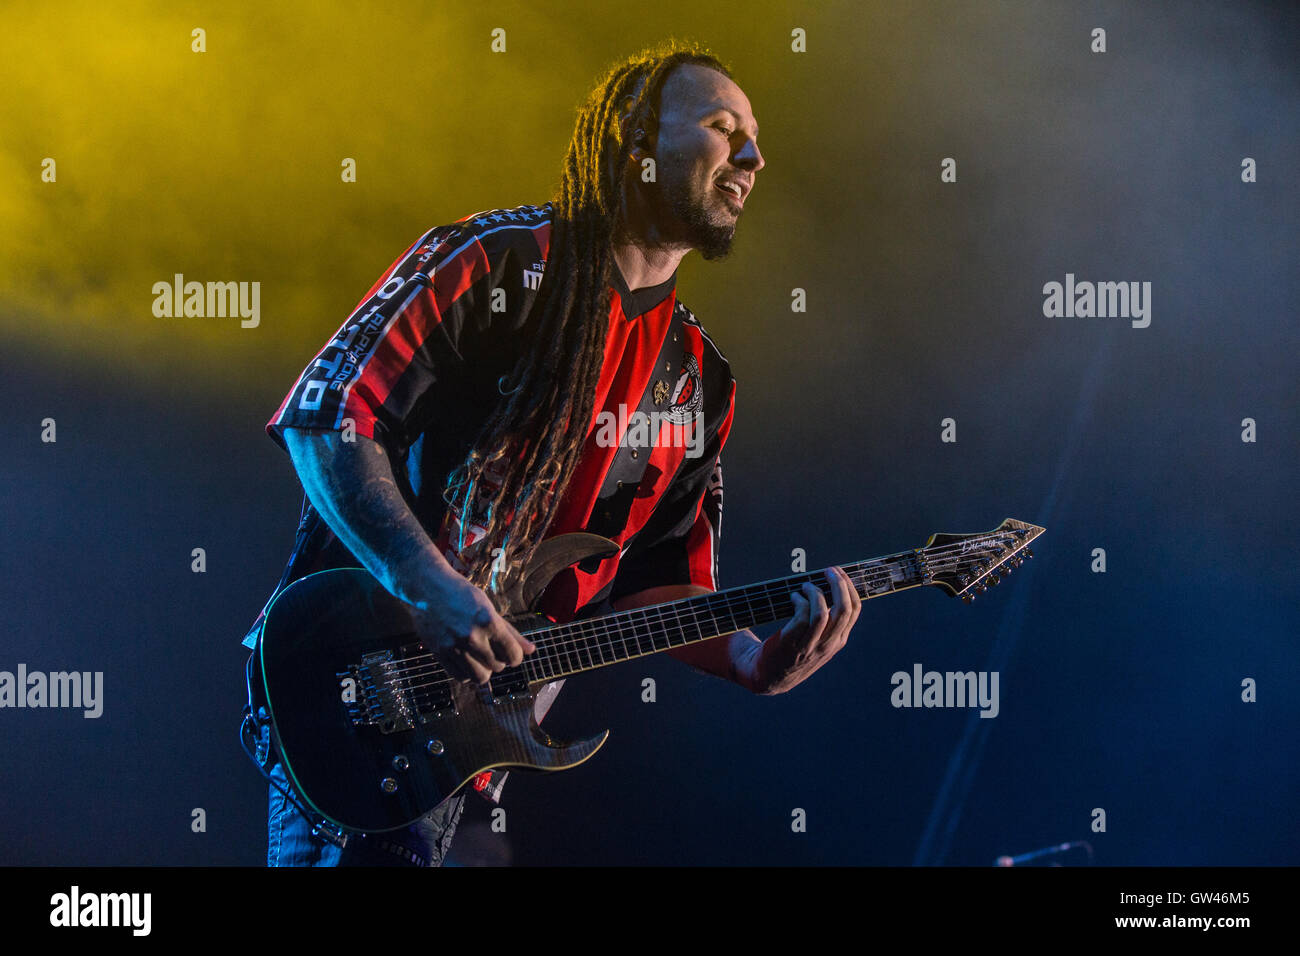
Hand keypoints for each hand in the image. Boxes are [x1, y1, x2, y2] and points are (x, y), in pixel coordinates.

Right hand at [409, 575, 535, 684]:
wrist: (427, 587)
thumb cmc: (461, 594)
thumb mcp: (489, 608)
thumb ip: (511, 632)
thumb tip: (532, 650)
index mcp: (488, 622)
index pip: (513, 655)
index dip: (515, 656)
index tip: (511, 652)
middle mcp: (472, 636)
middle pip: (498, 667)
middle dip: (499, 661)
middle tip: (493, 649)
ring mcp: (454, 646)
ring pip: (480, 677)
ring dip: (484, 670)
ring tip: (480, 657)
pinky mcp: (439, 652)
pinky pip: (460, 676)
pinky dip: (467, 673)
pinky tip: (466, 660)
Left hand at [756, 567, 860, 694]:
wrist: (769, 677)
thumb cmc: (795, 650)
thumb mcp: (819, 641)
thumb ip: (828, 621)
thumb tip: (832, 585)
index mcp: (838, 641)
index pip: (854, 610)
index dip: (849, 586)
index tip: (839, 572)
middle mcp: (827, 645)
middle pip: (842, 609)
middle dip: (838, 584)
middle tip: (828, 571)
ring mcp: (809, 646)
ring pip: (822, 613)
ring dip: (814, 592)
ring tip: (805, 586)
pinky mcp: (790, 644)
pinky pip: (800, 617)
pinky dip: (798, 601)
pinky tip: (793, 598)